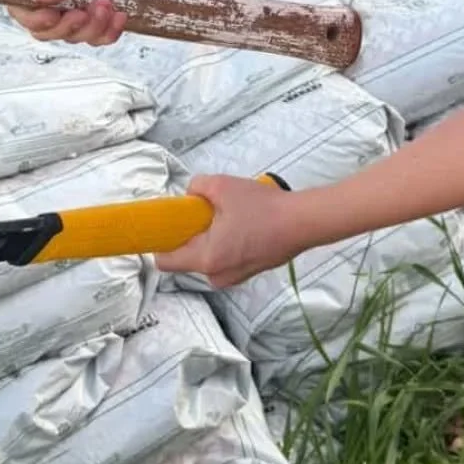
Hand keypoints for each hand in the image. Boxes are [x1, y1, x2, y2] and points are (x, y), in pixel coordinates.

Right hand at [10, 0, 160, 47]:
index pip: (19, 5)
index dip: (31, 18)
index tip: (53, 16)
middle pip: (42, 29)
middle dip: (67, 26)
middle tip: (86, 12)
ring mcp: (71, 8)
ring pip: (70, 36)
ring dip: (91, 28)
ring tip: (108, 5)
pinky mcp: (92, 20)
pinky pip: (93, 39)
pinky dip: (107, 32)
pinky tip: (119, 15)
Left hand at [155, 174, 312, 288]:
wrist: (303, 222)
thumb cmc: (263, 207)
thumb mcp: (222, 186)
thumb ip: (197, 187)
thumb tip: (191, 194)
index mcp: (206, 258)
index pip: (164, 261)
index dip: (161, 241)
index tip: (167, 224)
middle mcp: (217, 274)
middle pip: (187, 257)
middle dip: (191, 235)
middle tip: (205, 212)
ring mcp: (234, 276)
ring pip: (207, 256)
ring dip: (211, 238)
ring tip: (230, 216)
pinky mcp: (249, 272)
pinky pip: (226, 257)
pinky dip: (227, 243)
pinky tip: (243, 224)